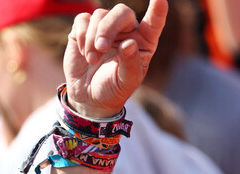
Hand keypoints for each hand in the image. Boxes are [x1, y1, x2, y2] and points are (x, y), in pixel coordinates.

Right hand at [65, 0, 169, 117]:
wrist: (89, 97)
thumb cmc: (114, 89)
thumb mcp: (126, 82)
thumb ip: (130, 63)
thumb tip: (129, 43)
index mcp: (143, 43)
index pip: (154, 23)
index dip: (158, 10)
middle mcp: (127, 31)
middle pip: (122, 12)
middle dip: (109, 27)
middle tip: (101, 47)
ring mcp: (106, 28)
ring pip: (100, 15)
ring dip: (93, 38)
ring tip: (92, 60)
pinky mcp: (85, 29)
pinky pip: (83, 19)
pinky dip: (82, 36)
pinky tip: (83, 52)